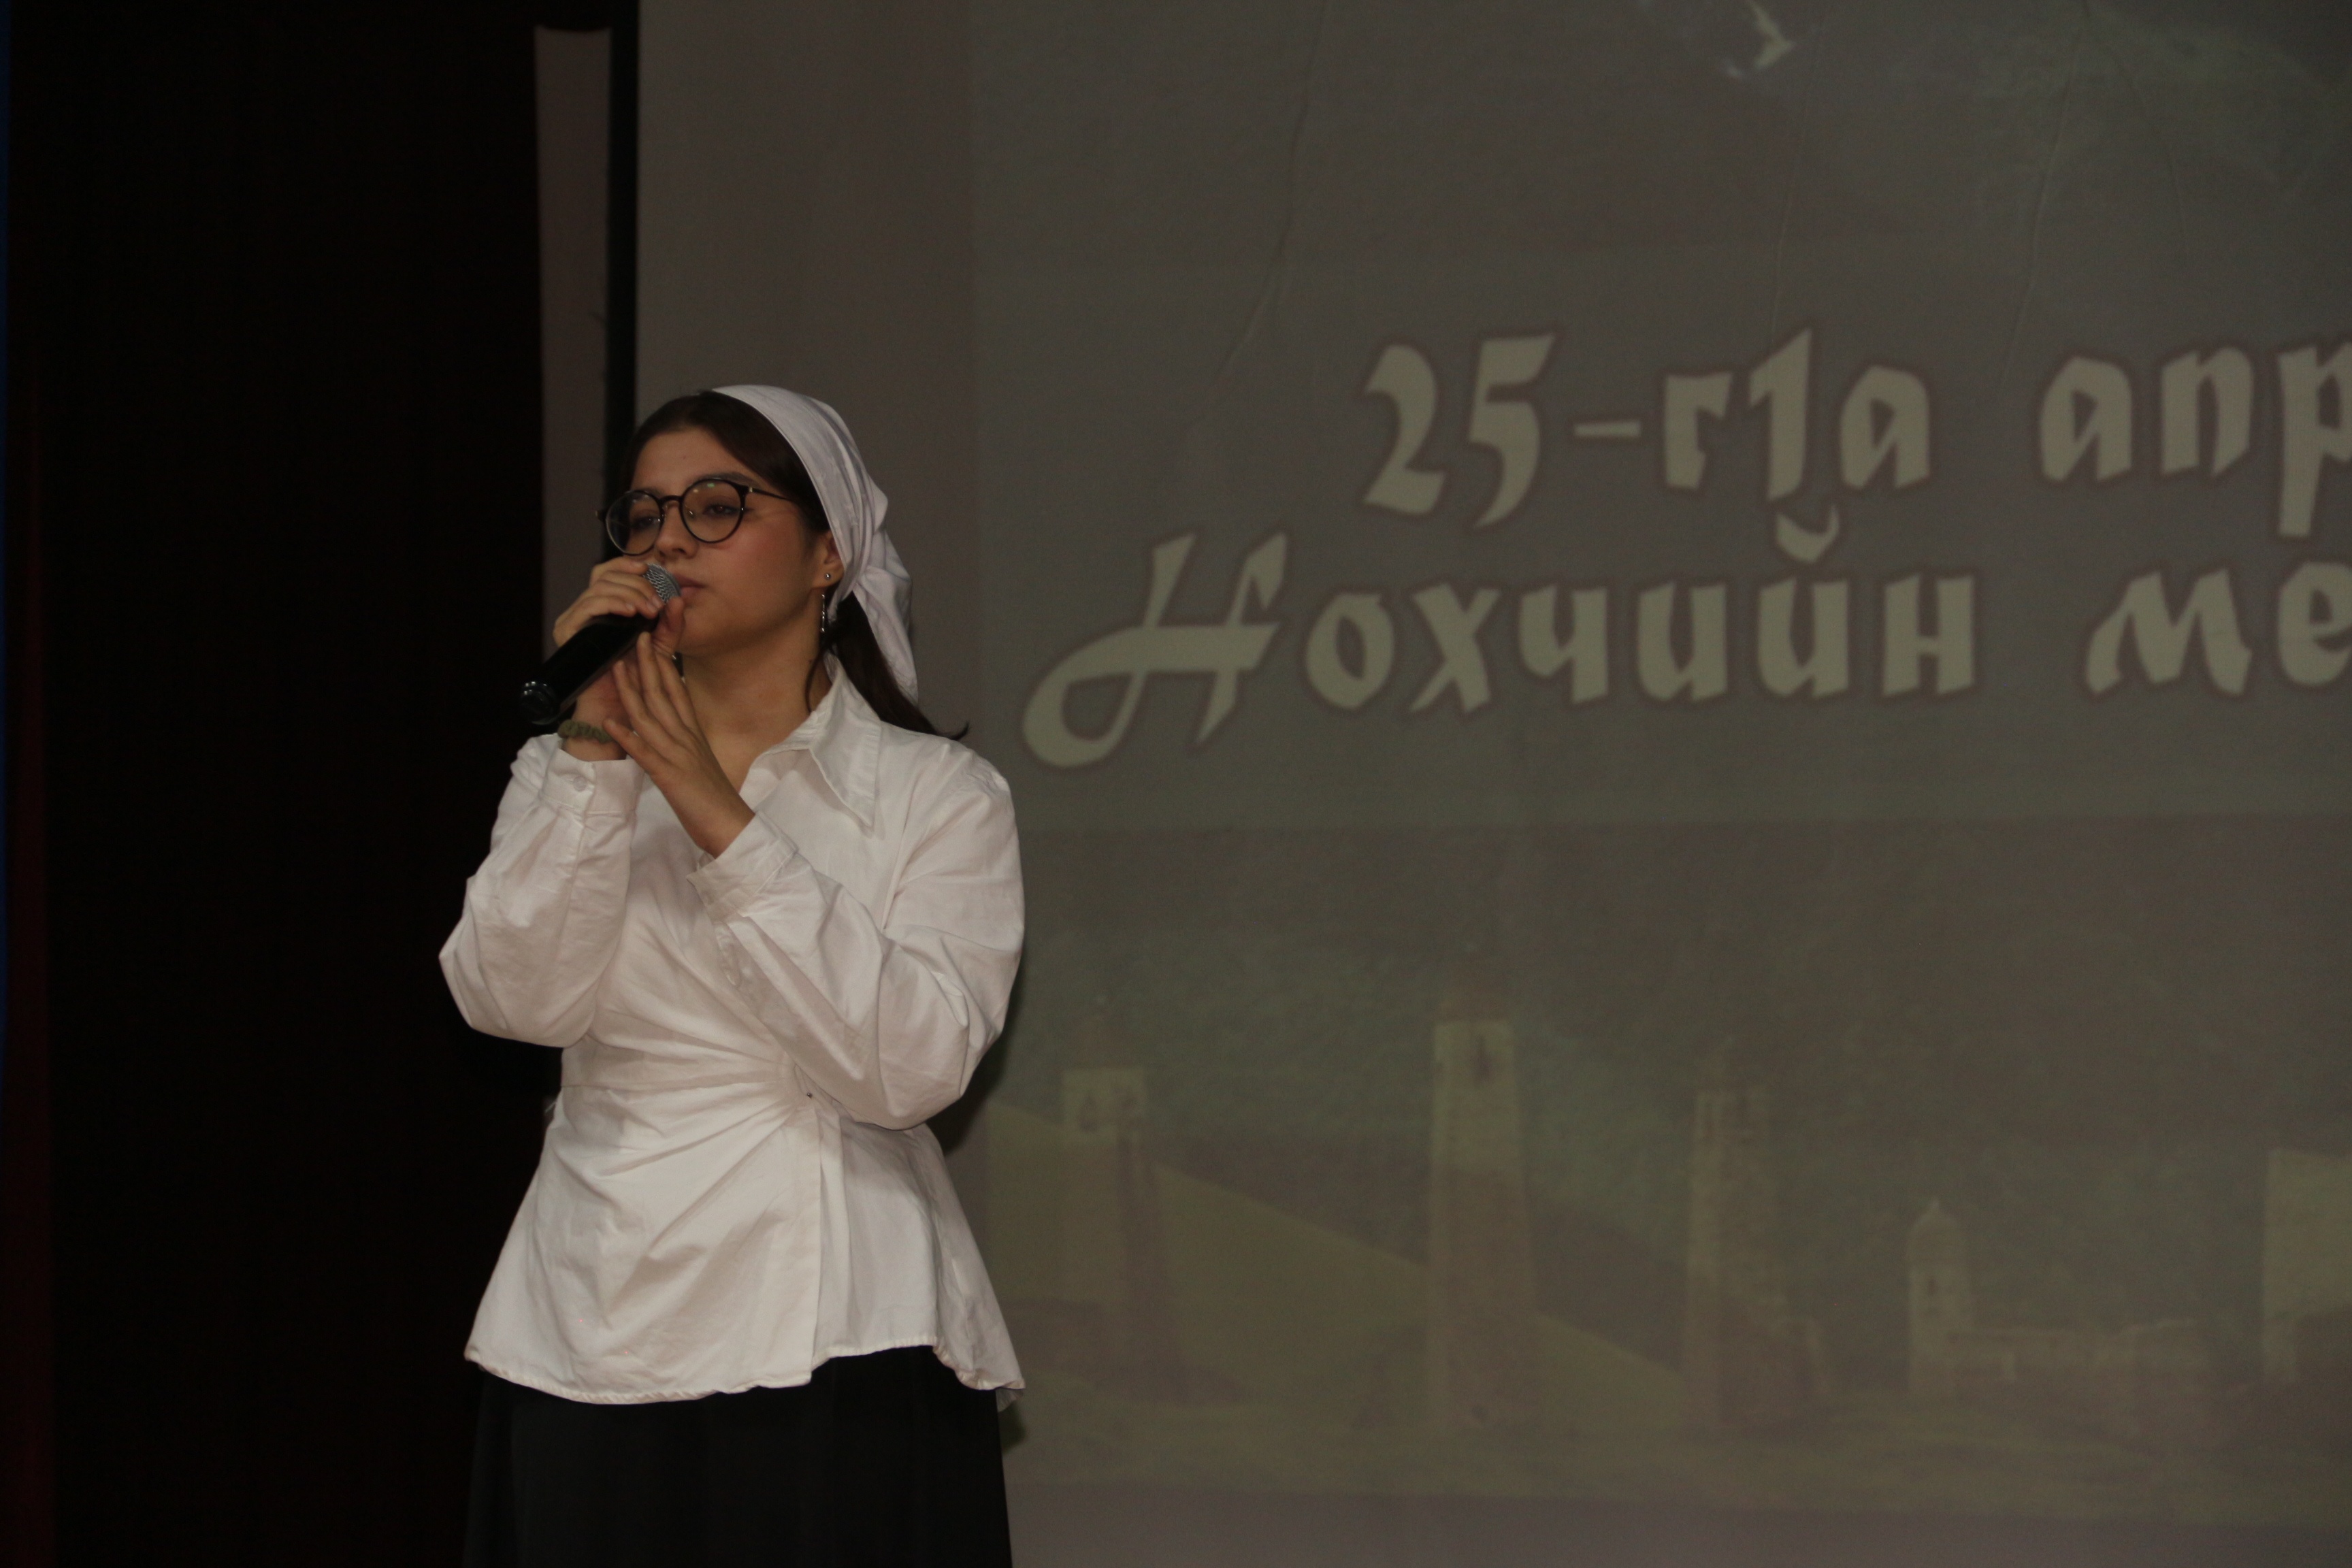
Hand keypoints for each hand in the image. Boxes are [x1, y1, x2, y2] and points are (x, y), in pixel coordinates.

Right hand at [552, 560, 668, 751]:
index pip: (607, 572)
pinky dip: (612, 604)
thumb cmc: (637, 678)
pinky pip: (588, 606)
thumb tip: (677, 599)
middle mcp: (585, 610)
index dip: (626, 564)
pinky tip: (631, 612)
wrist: (619, 706)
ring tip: (648, 609)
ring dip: (628, 593)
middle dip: (635, 584)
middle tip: (656, 601)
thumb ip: (670, 624)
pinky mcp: (567, 631)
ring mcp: (573, 619)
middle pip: (603, 575)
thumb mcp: (659, 646)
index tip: (650, 568)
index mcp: (603, 607)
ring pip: (598, 588)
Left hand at [607, 598, 755, 857]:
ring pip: (651, 716)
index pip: (676, 691)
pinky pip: (645, 754)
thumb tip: (672, 727)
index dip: (663, 664)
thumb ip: (685, 742)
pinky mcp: (670, 776)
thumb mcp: (699, 761)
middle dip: (647, 664)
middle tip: (635, 636)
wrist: (730, 826)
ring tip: (616, 667)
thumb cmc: (714, 798)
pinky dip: (627, 737)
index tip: (652, 641)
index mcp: (693, 734)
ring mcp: (678, 755)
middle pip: (664, 694)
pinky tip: (611, 723)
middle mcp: (686, 738)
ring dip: (632, 690)